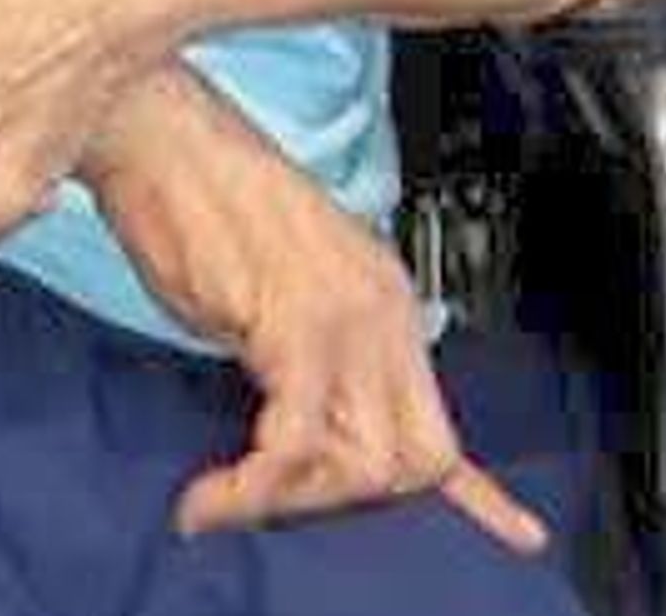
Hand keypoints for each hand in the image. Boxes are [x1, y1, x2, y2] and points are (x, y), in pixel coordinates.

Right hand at [84, 70, 545, 550]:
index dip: (467, 494)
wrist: (157, 133)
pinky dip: (255, 485)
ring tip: (226, 497)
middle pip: (417, 462)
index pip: (447, 425)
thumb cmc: (192, 203)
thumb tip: (300, 439)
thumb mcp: (266, 294)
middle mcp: (382, 307)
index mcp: (384, 298)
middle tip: (269, 497)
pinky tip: (209, 495)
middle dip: (343, 502)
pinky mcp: (294, 320)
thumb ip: (301, 362)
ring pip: (368, 464)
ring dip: (294, 500)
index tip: (508, 532)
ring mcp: (345, 314)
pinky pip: (301, 440)